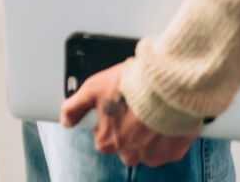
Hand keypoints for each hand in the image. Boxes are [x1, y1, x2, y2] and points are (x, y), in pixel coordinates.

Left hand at [59, 62, 197, 167]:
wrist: (167, 84)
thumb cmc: (132, 85)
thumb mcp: (93, 88)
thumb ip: (75, 107)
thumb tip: (66, 120)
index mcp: (107, 141)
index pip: (102, 138)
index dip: (109, 120)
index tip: (116, 107)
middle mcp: (129, 153)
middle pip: (125, 145)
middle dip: (129, 129)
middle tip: (135, 107)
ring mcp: (152, 155)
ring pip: (146, 148)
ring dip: (148, 134)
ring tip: (151, 111)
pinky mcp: (173, 151)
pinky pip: (167, 147)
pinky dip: (166, 135)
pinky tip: (166, 118)